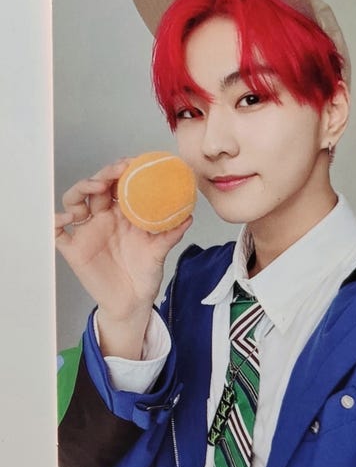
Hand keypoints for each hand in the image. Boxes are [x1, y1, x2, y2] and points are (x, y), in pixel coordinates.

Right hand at [55, 159, 191, 357]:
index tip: (133, 163)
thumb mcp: (159, 252)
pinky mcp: (74, 249)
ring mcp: (87, 231)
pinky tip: (65, 218)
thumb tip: (188, 217)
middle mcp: (103, 218)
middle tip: (117, 170)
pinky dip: (56, 221)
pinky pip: (58, 232)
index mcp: (123, 214)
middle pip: (96, 187)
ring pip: (75, 201)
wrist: (132, 303)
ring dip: (81, 189)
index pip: (119, 185)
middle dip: (105, 174)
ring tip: (95, 187)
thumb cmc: (144, 274)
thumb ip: (171, 235)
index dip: (122, 171)